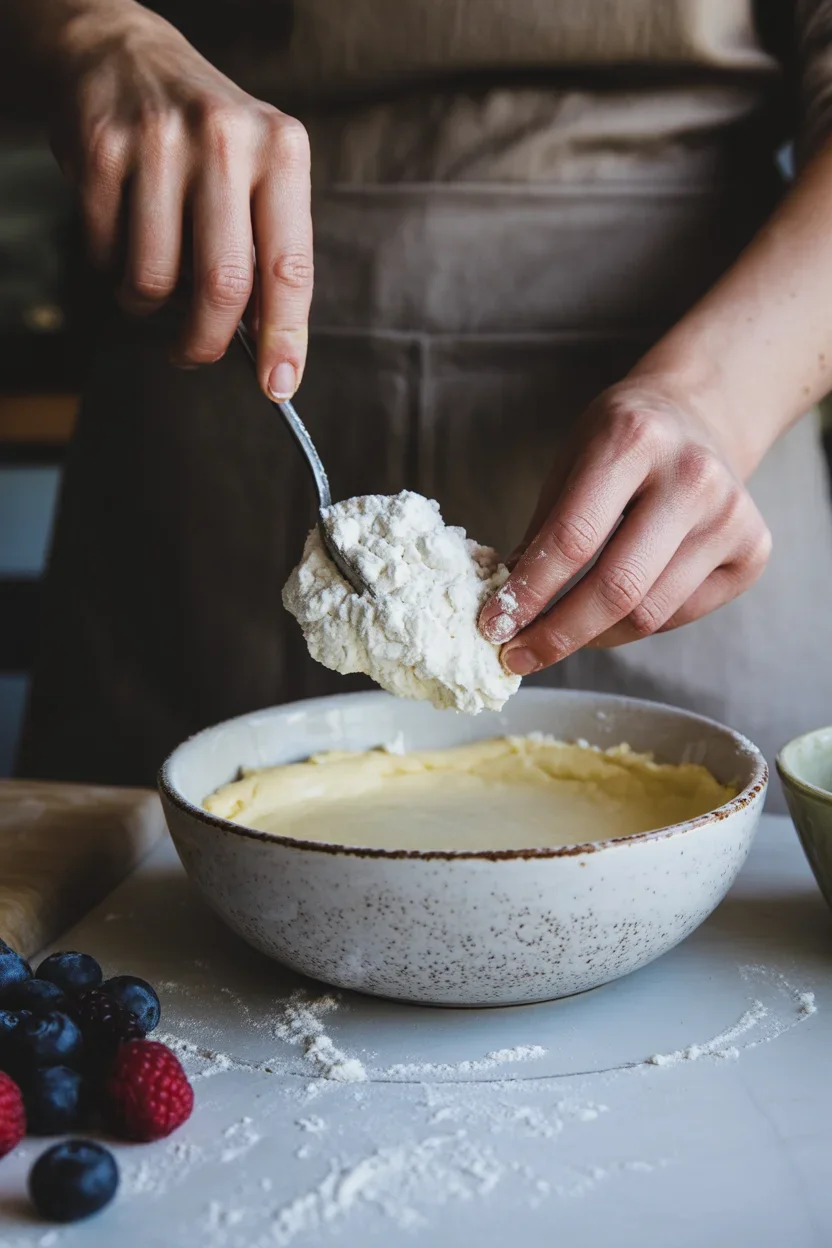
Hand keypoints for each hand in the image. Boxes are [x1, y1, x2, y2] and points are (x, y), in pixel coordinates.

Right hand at [50, 0, 310, 395]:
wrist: (122, 52)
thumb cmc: (204, 136)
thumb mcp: (259, 170)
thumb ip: (268, 248)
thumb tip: (270, 346)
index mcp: (281, 150)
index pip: (289, 266)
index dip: (285, 338)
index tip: (278, 386)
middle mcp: (225, 140)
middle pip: (223, 287)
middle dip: (206, 343)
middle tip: (194, 354)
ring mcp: (159, 141)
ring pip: (156, 280)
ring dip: (149, 306)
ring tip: (152, 283)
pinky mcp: (102, 150)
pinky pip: (107, 255)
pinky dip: (112, 269)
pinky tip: (122, 238)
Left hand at [478, 378, 771, 674]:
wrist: (698, 415)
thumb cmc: (621, 444)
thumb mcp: (569, 463)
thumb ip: (542, 533)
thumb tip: (505, 611)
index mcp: (633, 439)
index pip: (572, 539)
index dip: (528, 594)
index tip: (493, 627)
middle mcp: (693, 475)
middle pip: (617, 587)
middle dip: (557, 634)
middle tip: (517, 656)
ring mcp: (731, 515)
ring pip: (649, 614)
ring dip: (593, 637)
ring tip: (557, 636)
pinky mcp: (753, 550)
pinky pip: (679, 615)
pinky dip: (635, 625)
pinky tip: (613, 611)